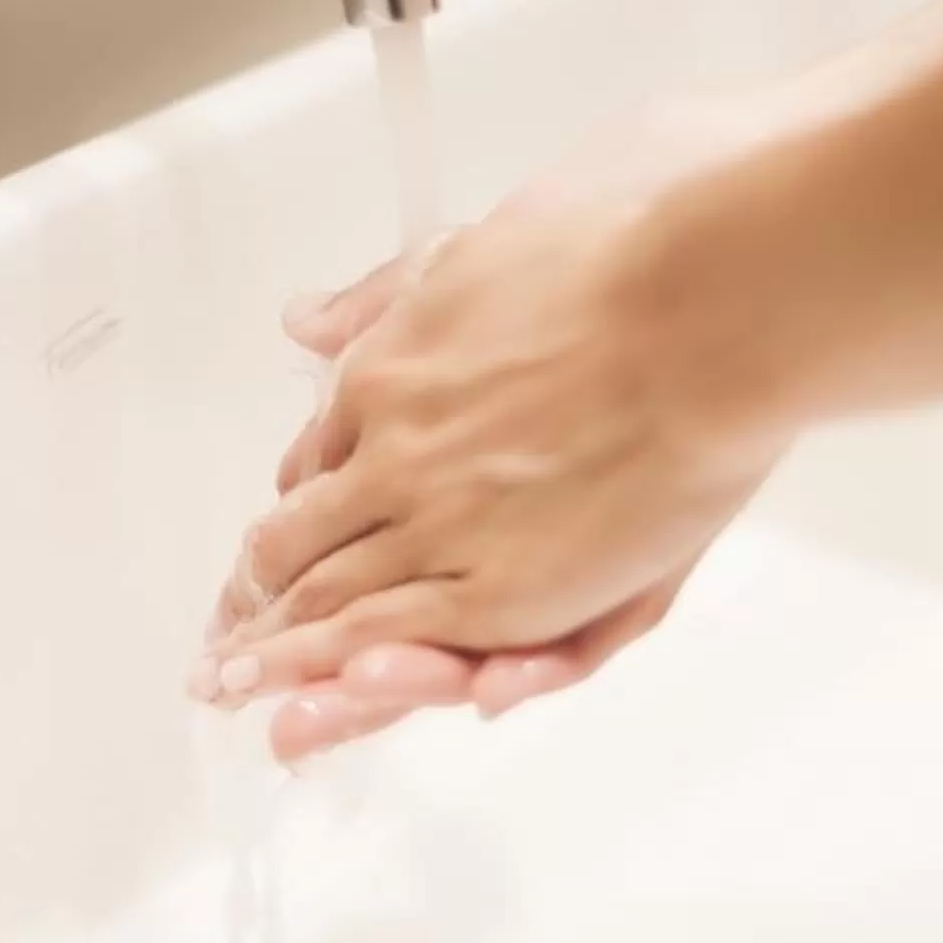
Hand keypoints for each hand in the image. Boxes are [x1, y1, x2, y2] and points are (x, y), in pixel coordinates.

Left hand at [193, 100, 791, 758]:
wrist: (719, 286)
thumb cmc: (635, 240)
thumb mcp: (482, 242)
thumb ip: (390, 293)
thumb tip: (301, 321)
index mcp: (388, 370)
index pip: (313, 466)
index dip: (293, 518)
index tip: (266, 556)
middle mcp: (396, 451)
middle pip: (303, 550)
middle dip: (263, 608)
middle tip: (223, 657)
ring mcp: (448, 524)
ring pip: (342, 610)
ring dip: (290, 661)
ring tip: (250, 701)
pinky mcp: (510, 586)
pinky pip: (425, 645)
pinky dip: (380, 677)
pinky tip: (335, 699)